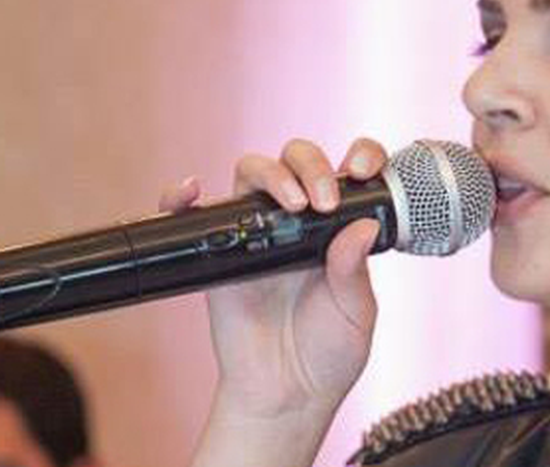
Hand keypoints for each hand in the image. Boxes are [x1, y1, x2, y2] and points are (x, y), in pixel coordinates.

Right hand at [160, 137, 387, 419]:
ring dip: (272, 174)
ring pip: (253, 171)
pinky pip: (193, 215)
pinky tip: (192, 191)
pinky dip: (182, 197)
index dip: (360, 155)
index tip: (366, 170)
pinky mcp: (220, 254)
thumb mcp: (355, 312)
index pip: (348, 171)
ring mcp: (257, 231)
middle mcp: (298, 219)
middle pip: (297, 159)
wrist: (288, 394)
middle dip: (313, 166)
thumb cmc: (328, 351)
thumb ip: (354, 271)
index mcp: (339, 226)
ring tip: (293, 204)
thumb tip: (362, 226)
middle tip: (325, 203)